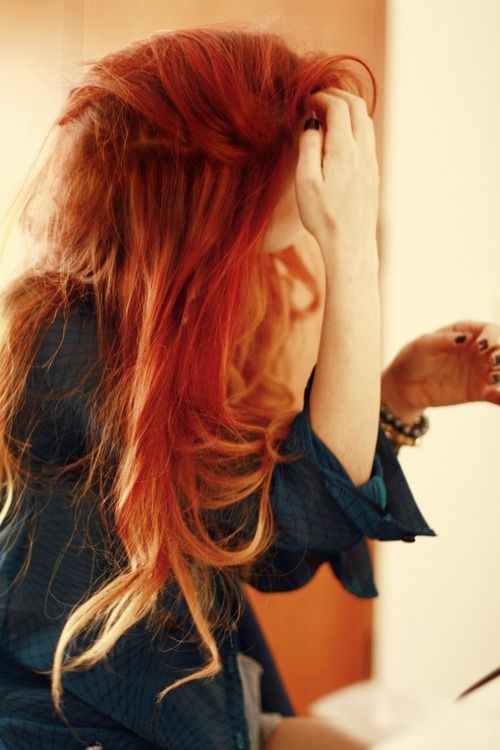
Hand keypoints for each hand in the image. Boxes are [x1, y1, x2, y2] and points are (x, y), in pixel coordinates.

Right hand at [294, 87, 379, 263]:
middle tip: (317, 100)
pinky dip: (354, 127)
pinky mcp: (373, 174)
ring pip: (365, 121)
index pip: (338, 106)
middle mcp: (363, 151)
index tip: (305, 101)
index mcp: (345, 149)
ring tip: (327, 115)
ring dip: (347, 110)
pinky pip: (367, 138)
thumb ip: (308, 146)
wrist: (350, 245)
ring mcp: (371, 163)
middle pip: (357, 106)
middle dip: (337, 96)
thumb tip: (312, 122)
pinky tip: (339, 139)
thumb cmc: (323, 216)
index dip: (321, 97)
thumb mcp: (306, 181)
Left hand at [381, 321, 499, 420]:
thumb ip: (443, 339)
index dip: (491, 336)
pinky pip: (497, 395)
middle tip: (493, 362)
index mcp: (465, 334)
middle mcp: (478, 351)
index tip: (482, 346)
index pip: (489, 330)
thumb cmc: (411, 360)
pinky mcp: (478, 392)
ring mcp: (480, 372)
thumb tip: (466, 338)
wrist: (404, 387)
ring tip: (492, 380)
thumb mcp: (422, 345)